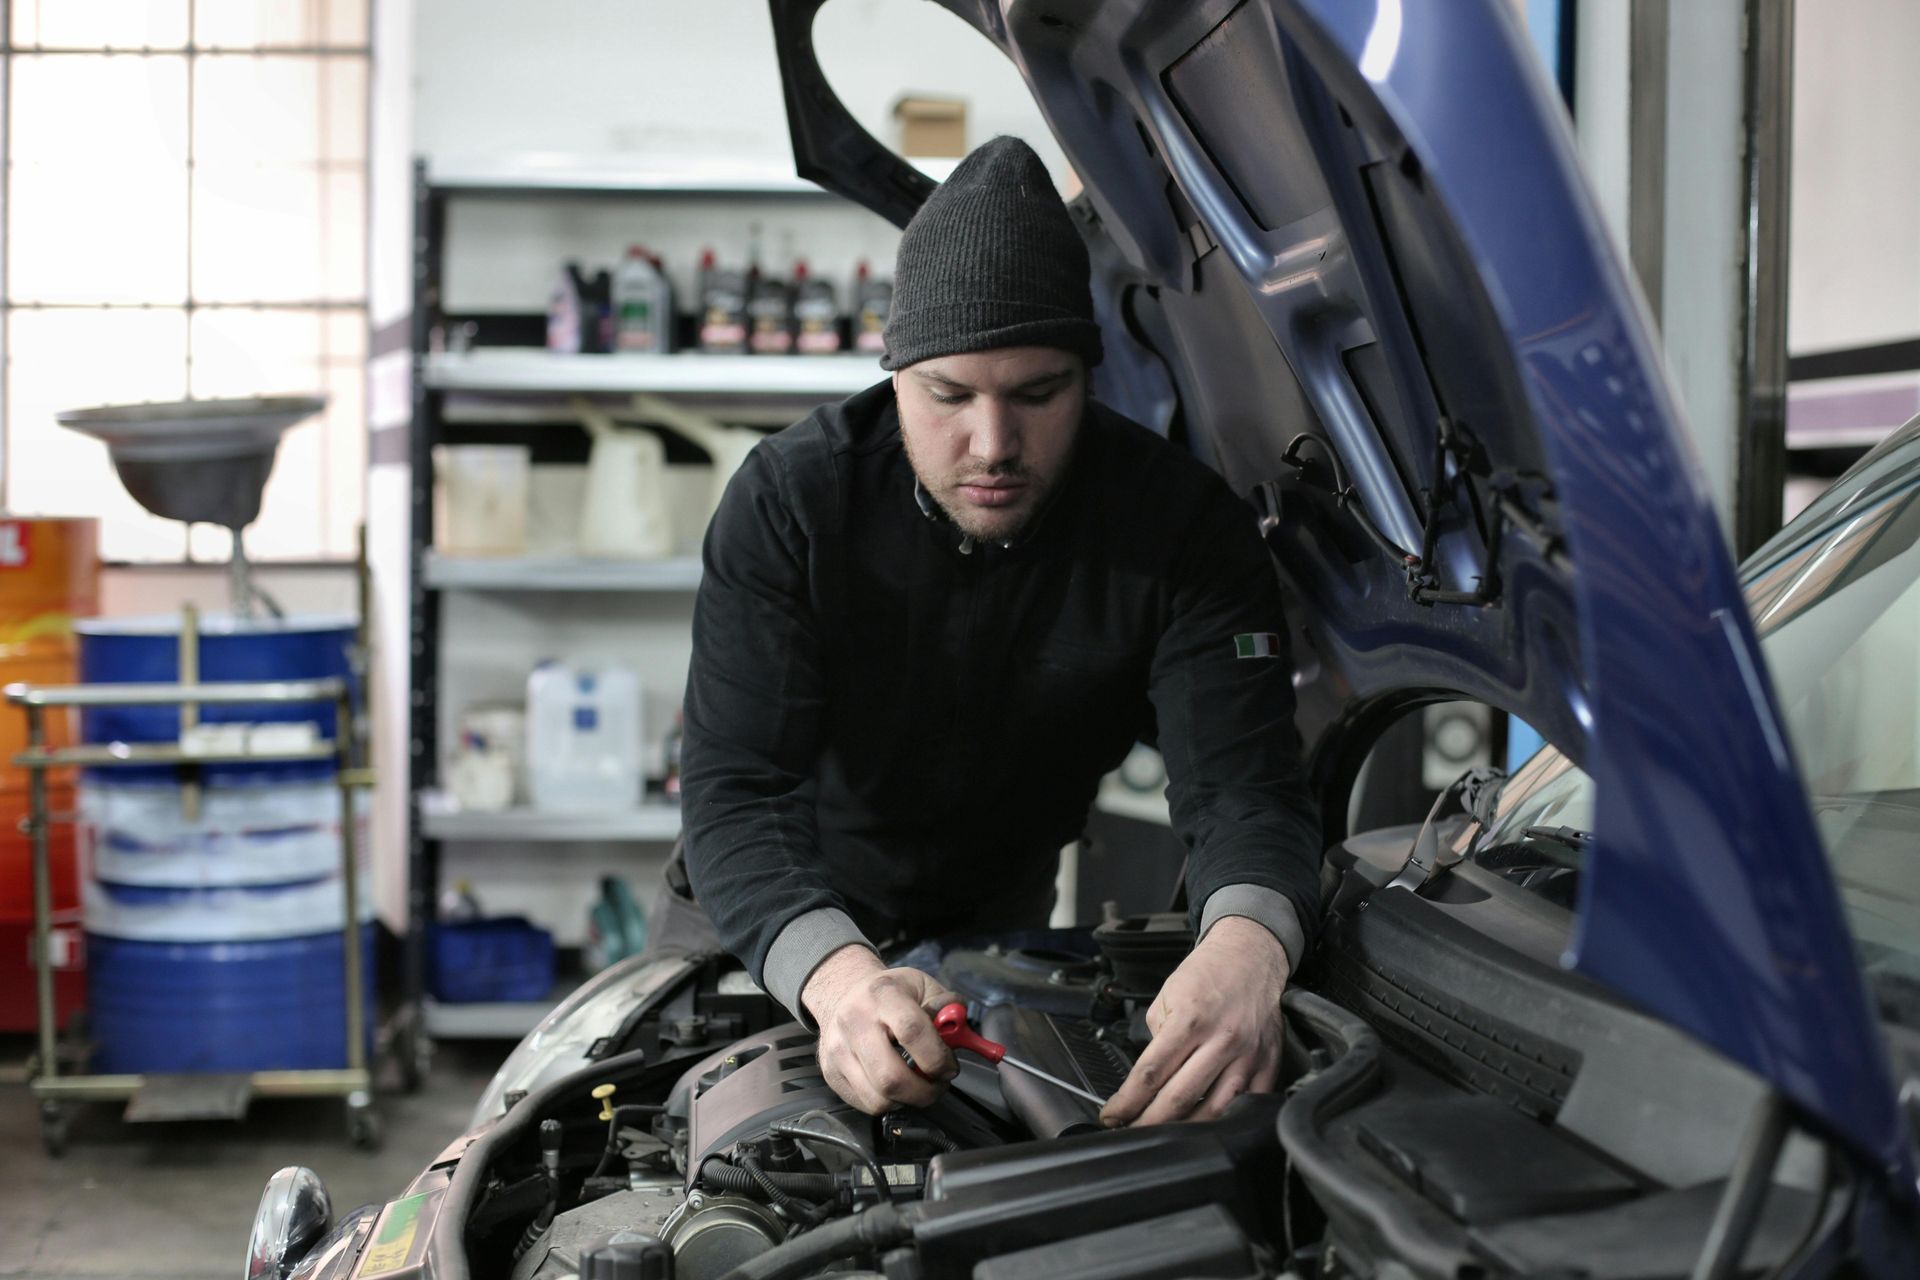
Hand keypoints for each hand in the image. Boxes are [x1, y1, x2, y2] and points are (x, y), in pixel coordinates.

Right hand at [802, 945, 961, 1114]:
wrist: (844, 992)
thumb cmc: (889, 992)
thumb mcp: (923, 986)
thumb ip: (947, 1008)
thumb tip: (958, 1035)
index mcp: (882, 994)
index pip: (912, 1031)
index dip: (937, 1057)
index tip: (949, 1066)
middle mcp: (854, 1021)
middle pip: (891, 1077)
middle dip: (925, 1092)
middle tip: (938, 1083)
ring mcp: (838, 1050)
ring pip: (878, 1099)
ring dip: (908, 1100)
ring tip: (918, 1084)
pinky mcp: (831, 1073)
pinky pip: (866, 1104)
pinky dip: (889, 1102)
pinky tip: (896, 1084)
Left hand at [1099, 916, 1288, 1126]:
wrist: (1250, 956)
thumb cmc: (1207, 974)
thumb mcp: (1167, 997)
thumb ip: (1158, 1039)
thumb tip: (1149, 1079)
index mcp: (1190, 1020)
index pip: (1151, 1073)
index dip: (1127, 1102)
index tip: (1112, 1116)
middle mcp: (1222, 1040)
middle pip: (1180, 1098)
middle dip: (1148, 1123)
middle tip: (1130, 1133)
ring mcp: (1248, 1055)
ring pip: (1215, 1111)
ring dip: (1185, 1132)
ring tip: (1164, 1138)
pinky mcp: (1269, 1064)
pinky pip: (1248, 1105)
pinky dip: (1226, 1122)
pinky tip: (1206, 1129)